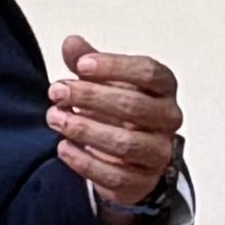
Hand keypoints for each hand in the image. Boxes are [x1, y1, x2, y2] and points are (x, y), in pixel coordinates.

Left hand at [52, 36, 181, 219]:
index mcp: (164, 88)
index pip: (149, 73)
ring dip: (84, 129)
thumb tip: (71, 43)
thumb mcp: (104, 81)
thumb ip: (88, 61)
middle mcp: (169, 119)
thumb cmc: (117, 109)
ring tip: (55, 118)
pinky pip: (116, 175)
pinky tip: (63, 148)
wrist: (128, 155)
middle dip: (90, 97)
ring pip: (126, 143)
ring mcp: (159, 153)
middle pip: (135, 107)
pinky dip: (85, 162)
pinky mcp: (143, 182)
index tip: (81, 65)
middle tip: (56, 92)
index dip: (115, 67)